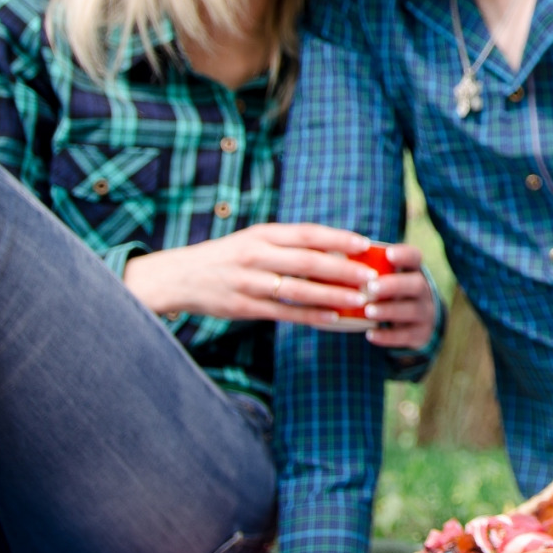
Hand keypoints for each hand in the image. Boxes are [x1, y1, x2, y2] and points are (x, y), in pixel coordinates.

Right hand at [122, 223, 379, 326]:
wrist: (179, 277)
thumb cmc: (228, 256)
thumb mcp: (256, 239)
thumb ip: (290, 244)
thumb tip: (336, 249)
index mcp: (264, 233)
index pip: (308, 233)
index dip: (338, 238)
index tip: (366, 244)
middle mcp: (257, 255)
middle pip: (308, 262)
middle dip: (344, 270)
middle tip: (372, 277)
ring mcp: (250, 282)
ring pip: (299, 290)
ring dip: (333, 296)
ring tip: (360, 300)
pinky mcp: (243, 307)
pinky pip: (284, 313)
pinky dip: (311, 316)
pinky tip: (333, 319)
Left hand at [362, 242, 435, 350]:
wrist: (417, 320)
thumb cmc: (391, 291)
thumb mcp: (388, 276)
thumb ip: (370, 268)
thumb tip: (336, 255)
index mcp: (413, 271)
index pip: (414, 257)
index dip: (404, 255)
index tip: (388, 254)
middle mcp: (423, 290)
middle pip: (415, 284)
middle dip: (394, 285)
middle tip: (371, 287)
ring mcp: (424, 312)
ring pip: (412, 310)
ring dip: (389, 310)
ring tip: (368, 311)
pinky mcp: (420, 333)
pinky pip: (406, 335)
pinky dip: (388, 336)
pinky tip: (370, 334)